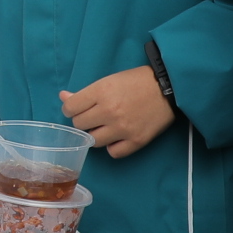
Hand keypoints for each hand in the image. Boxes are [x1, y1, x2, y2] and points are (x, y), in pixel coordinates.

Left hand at [61, 67, 175, 157]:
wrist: (168, 88)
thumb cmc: (137, 81)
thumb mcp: (109, 80)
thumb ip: (85, 92)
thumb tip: (63, 97)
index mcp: (101, 92)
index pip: (70, 108)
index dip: (71, 108)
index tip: (78, 108)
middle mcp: (109, 111)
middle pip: (79, 125)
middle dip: (83, 120)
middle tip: (93, 116)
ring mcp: (123, 128)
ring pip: (93, 141)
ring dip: (95, 134)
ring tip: (104, 127)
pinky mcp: (136, 141)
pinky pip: (113, 152)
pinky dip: (113, 146)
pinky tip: (116, 137)